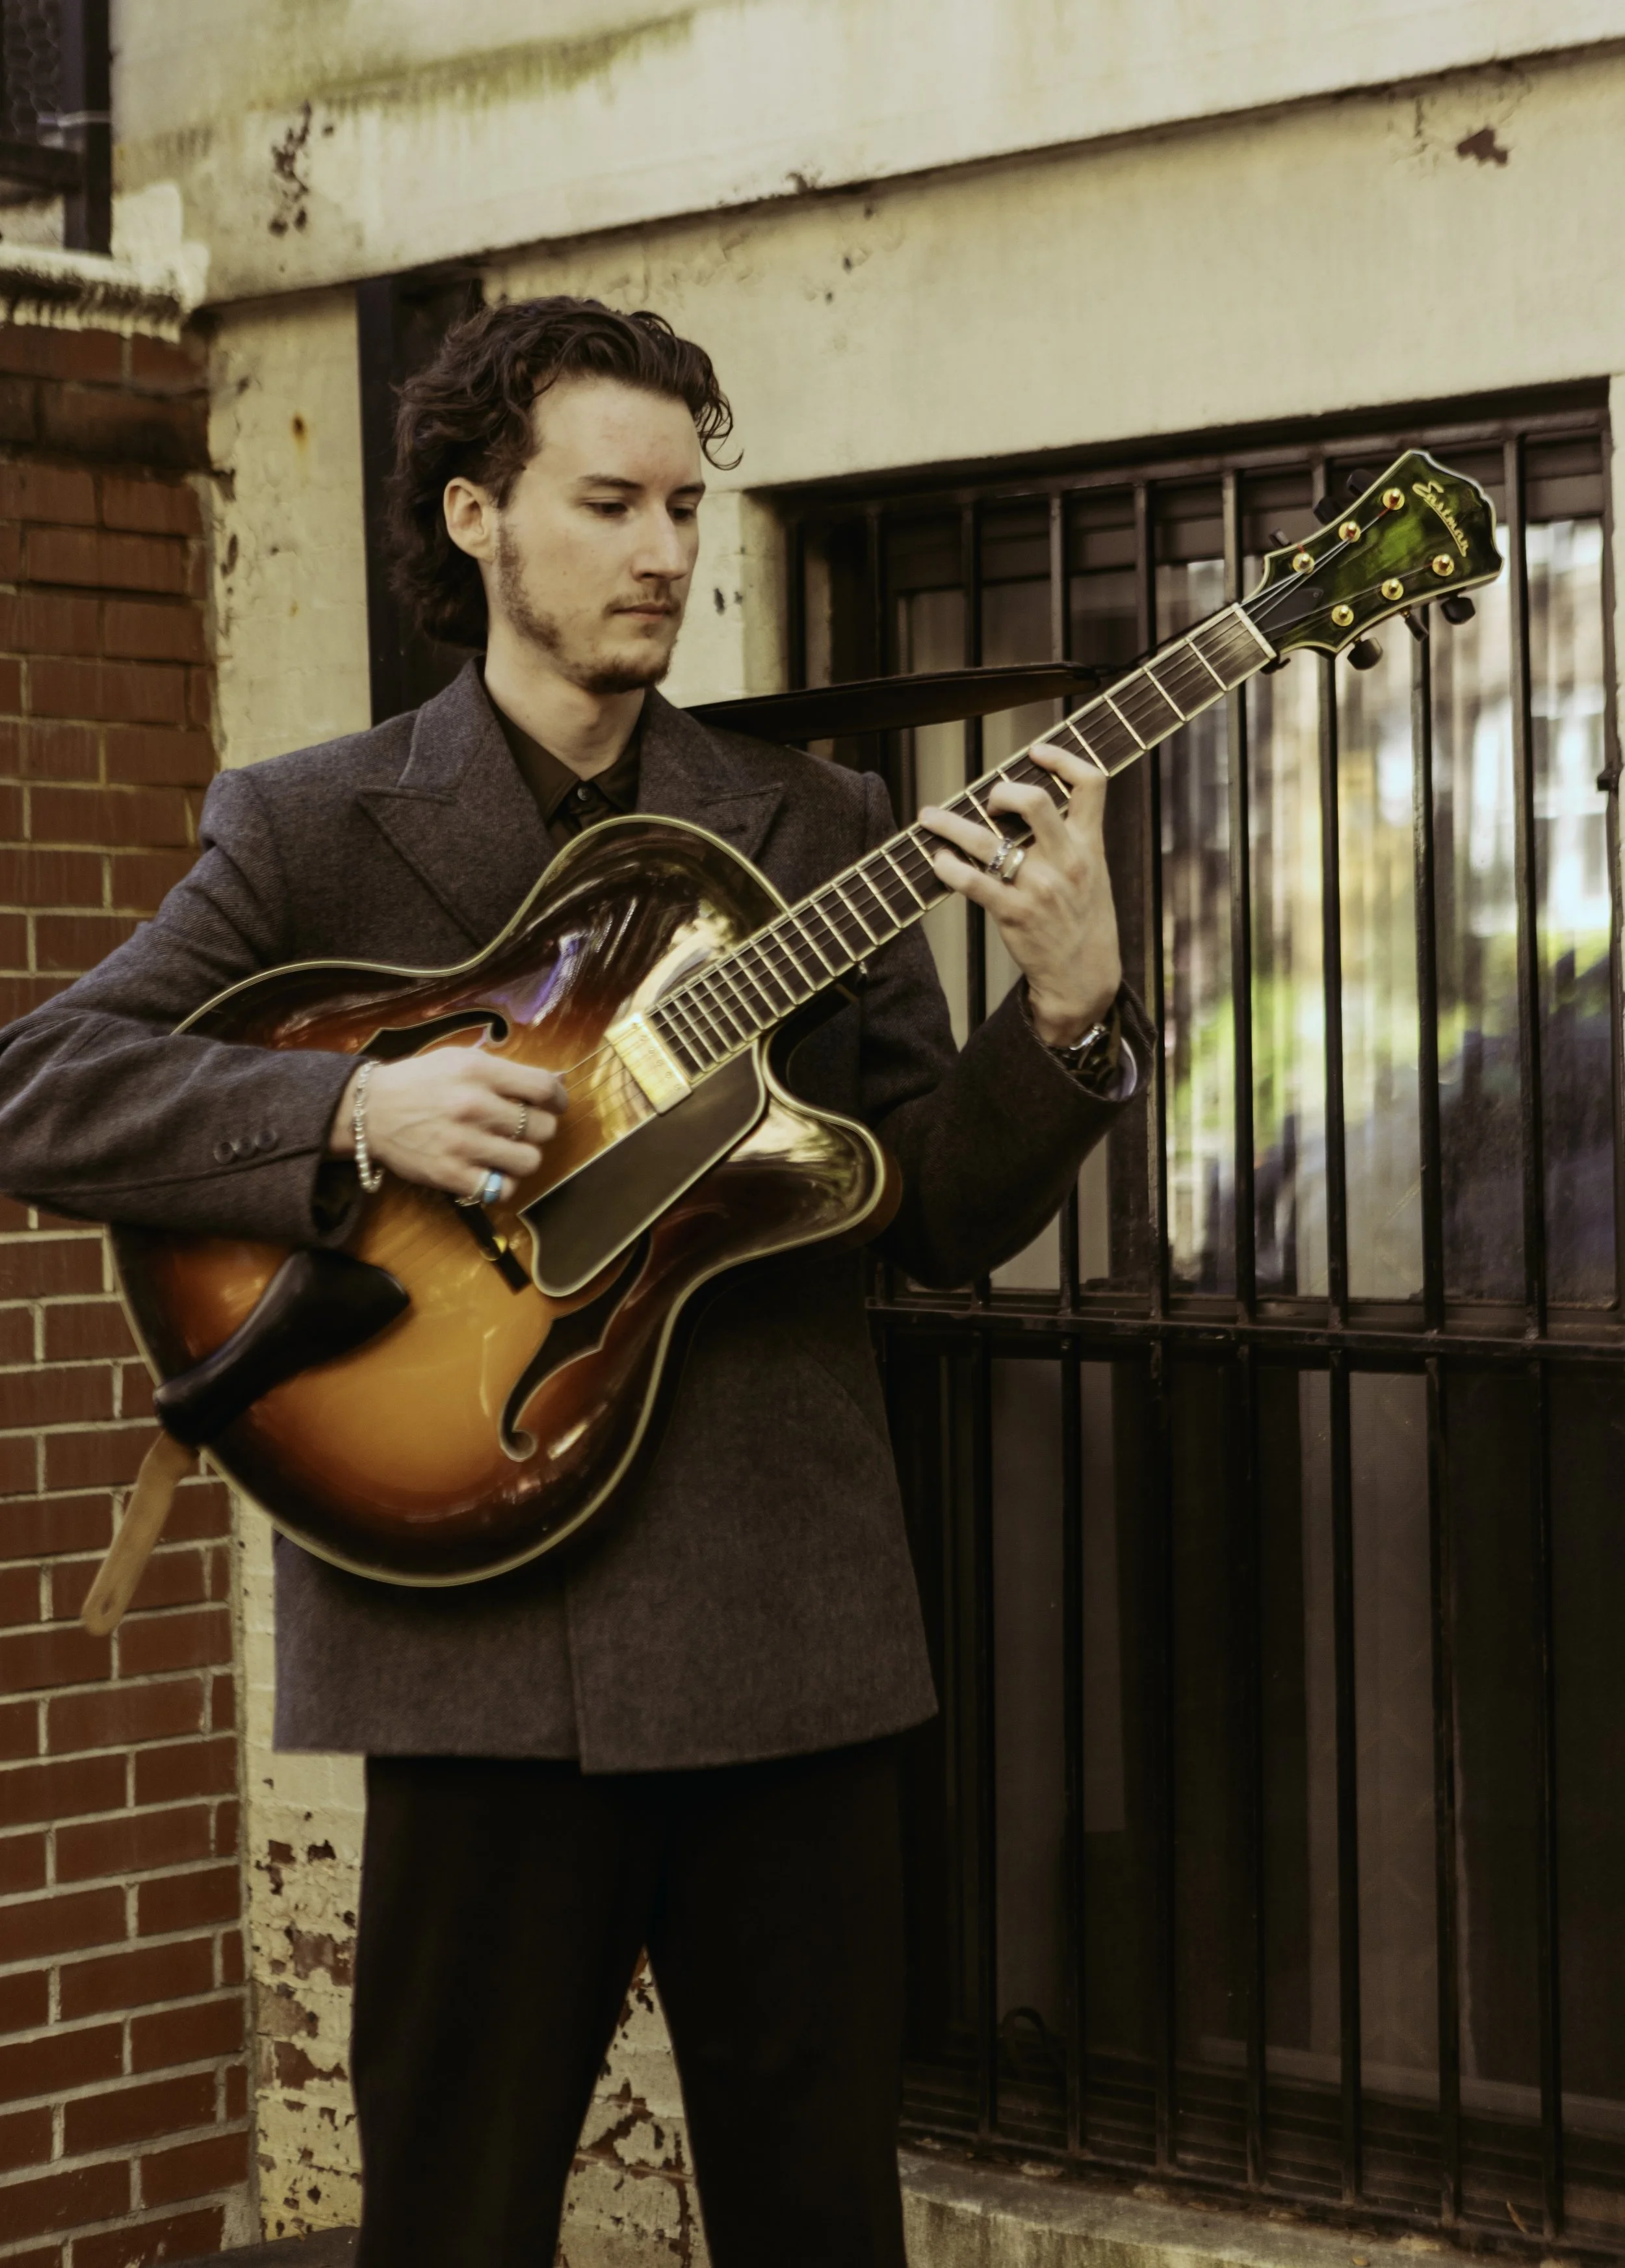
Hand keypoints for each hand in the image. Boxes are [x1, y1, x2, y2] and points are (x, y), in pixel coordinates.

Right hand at [329, 1045, 567, 1201]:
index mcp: (478, 1072)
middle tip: (525, 1129)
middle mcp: (473, 1106)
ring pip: (529, 1161)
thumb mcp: (461, 1060)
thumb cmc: (421, 1082)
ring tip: (509, 1151)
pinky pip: (502, 1189)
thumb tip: (558, 1081)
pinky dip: (504, 1183)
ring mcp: (462, 1143)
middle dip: (540, 1129)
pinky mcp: (450, 1174)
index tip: (554, 1105)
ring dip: (524, 1157)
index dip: (558, 1100)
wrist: (370, 1110)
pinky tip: (493, 1171)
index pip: (544, 1088)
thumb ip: (506, 1071)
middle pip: (543, 1128)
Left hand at [920, 748, 1121, 1043]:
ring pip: (988, 841)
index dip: (1062, 757)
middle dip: (1001, 791)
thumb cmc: (1082, 921)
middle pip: (1035, 801)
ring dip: (950, 824)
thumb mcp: (1093, 874)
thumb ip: (1071, 839)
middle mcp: (1067, 862)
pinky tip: (938, 861)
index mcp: (1090, 846)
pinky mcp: (1014, 915)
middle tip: (986, 800)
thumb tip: (1030, 804)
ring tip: (929, 817)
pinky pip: (973, 883)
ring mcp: (1040, 888)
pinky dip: (948, 867)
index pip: (1091, 784)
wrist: (1085, 978)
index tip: (1034, 751)